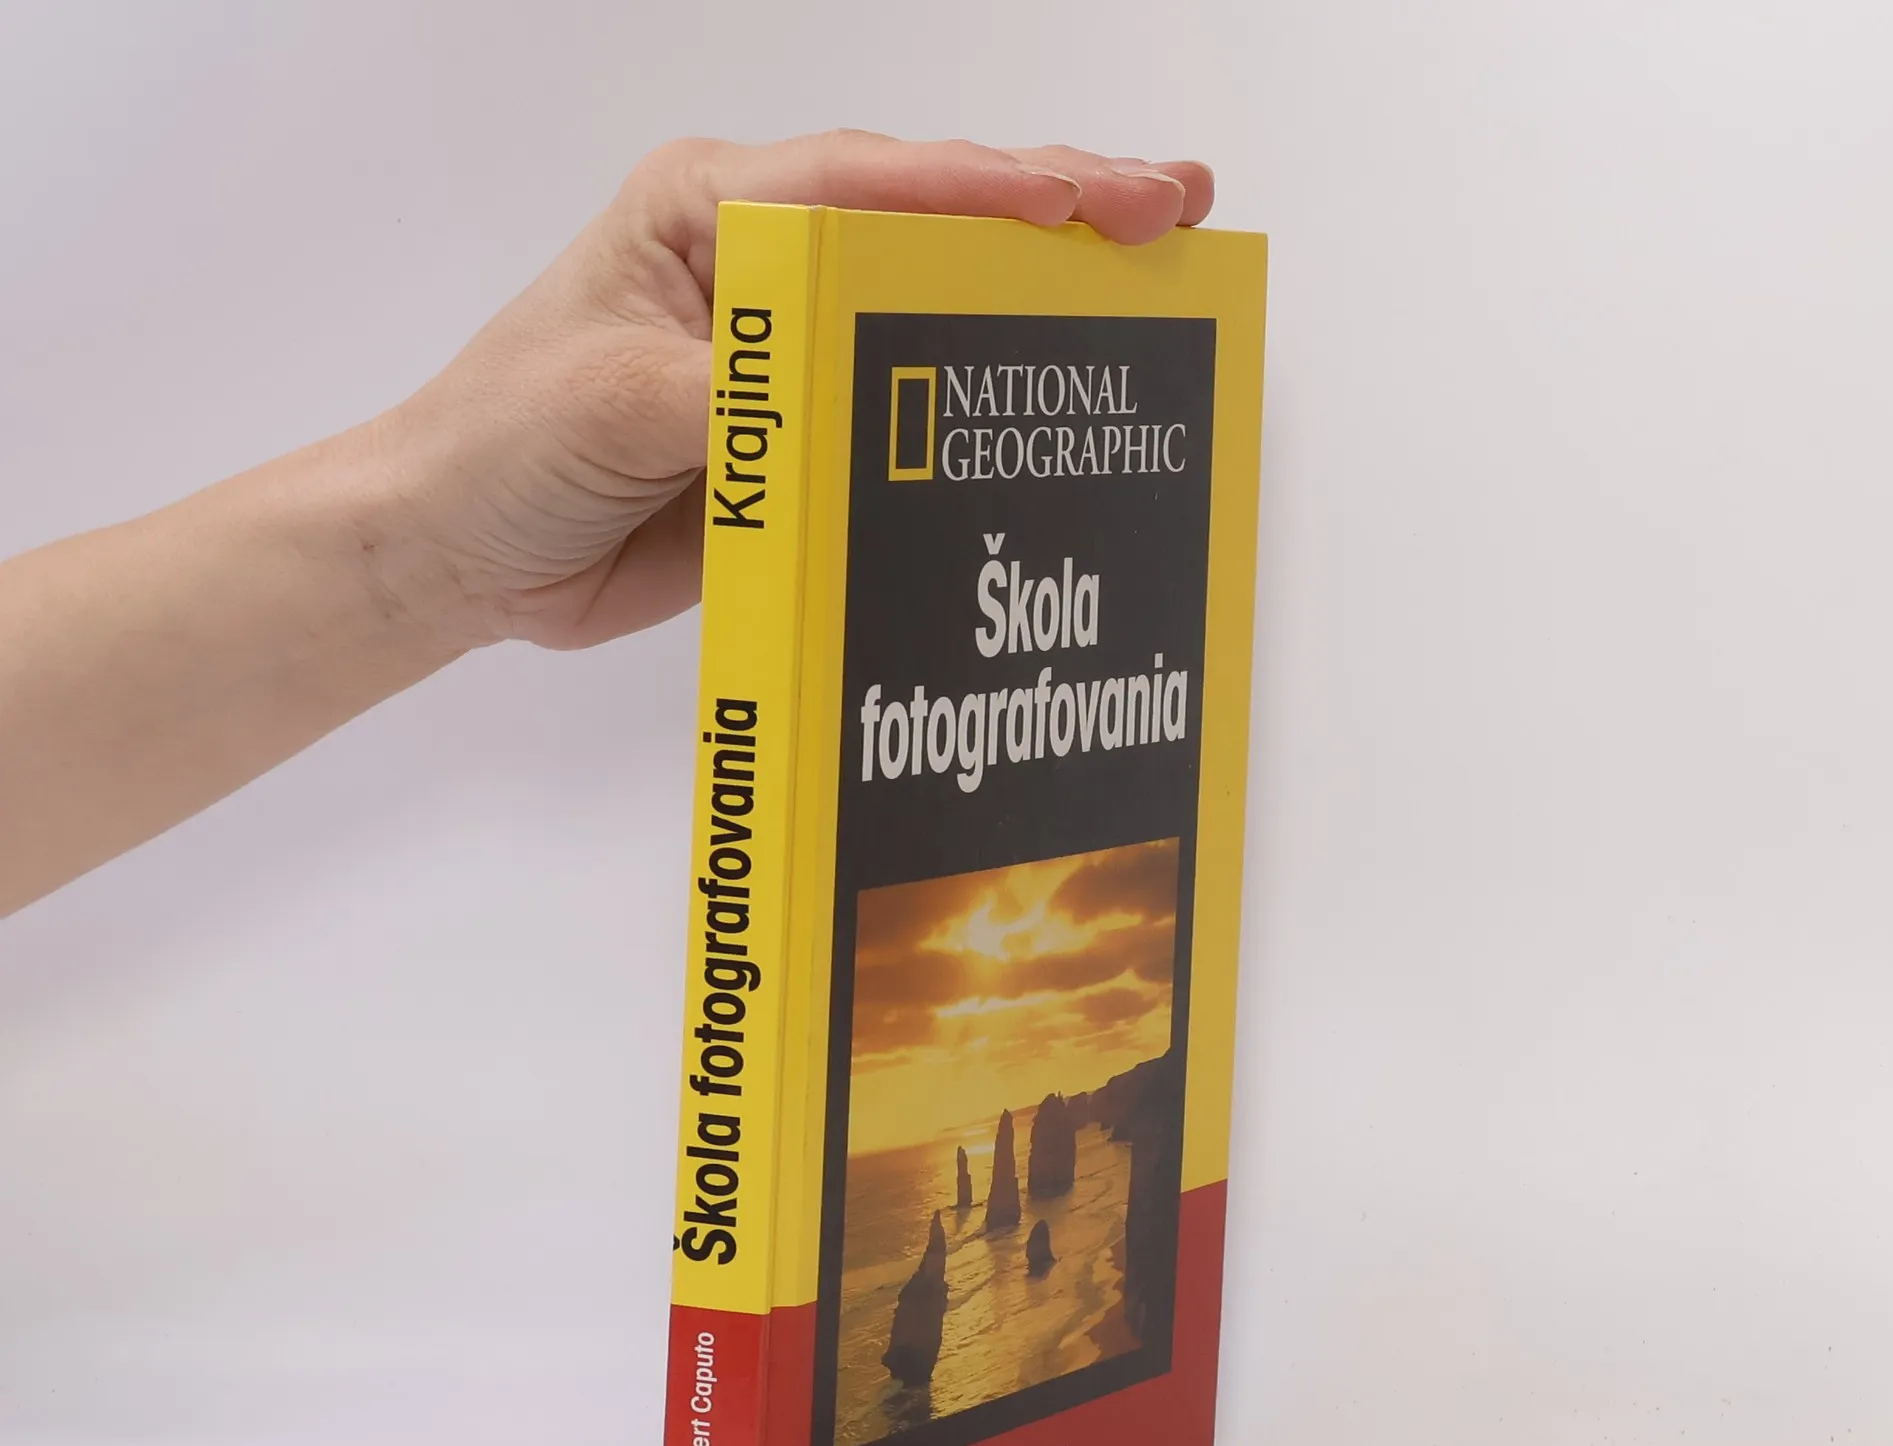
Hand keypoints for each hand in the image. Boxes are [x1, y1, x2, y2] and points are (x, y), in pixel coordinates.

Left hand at [382, 132, 1214, 651]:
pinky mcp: (797, 443)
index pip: (882, 186)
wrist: (458, 554)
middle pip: (933, 232)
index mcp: (716, 213)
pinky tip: (1042, 432)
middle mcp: (764, 269)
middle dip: (1057, 223)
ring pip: (930, 323)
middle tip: (1176, 221)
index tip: (1108, 201)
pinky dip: (970, 428)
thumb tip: (850, 405)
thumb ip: (740, 394)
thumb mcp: (612, 400)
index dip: (1004, 192)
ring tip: (1145, 309)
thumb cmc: (500, 444)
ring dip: (1030, 320)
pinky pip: (899, 427)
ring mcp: (788, 358)